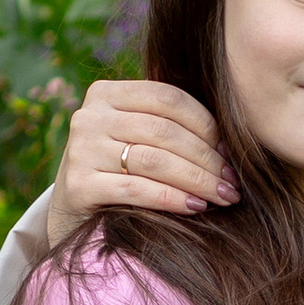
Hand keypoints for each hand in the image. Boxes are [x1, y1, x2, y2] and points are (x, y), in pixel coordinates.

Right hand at [54, 79, 234, 221]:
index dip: (206, 125)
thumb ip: (166, 124)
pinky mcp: (79, 185)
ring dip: (197, 180)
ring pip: (154, 160)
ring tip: (223, 197)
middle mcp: (89, 116)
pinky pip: (137, 189)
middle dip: (207, 158)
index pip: (168, 98)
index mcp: (106, 93)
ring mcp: (81, 150)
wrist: (71, 211)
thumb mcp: (134, 136)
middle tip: (233, 182)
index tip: (230, 153)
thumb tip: (227, 141)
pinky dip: (172, 198)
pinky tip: (197, 207)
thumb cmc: (116, 170)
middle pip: (164, 131)